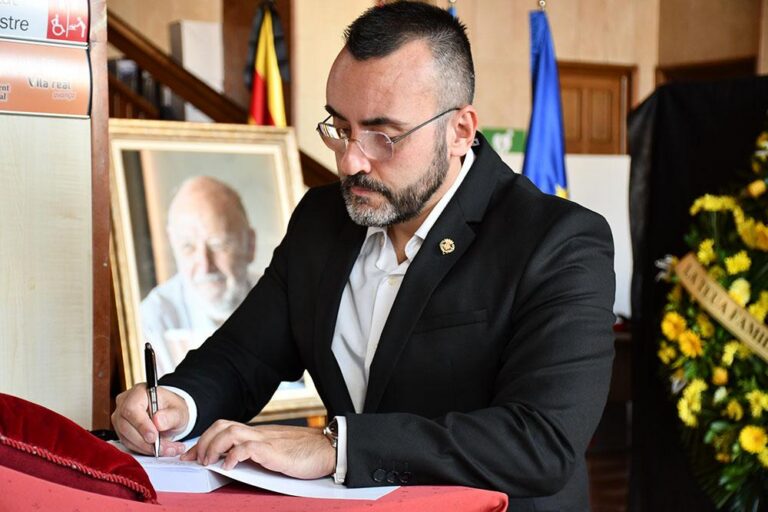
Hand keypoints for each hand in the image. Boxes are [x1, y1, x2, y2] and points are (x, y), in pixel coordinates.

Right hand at [111, 384, 188, 455]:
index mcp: (139, 392)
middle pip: (126, 426)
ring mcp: (120, 418)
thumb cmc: (172, 409)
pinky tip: (159, 450)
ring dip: (147, 448)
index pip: (131, 408)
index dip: (141, 425)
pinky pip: (129, 444)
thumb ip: (171, 416)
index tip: (154, 437)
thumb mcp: (179, 411)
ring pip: (127, 438)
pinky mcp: (121, 431)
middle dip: (146, 441)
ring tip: (167, 449)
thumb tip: (158, 421)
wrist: (170, 415)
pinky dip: (144, 450)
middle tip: (165, 447)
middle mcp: (125, 403)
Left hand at [181, 421, 335, 478]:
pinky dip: (232, 456)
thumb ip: (259, 452)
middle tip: (195, 459)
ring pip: (229, 432)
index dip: (204, 439)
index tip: (192, 455)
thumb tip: (238, 461)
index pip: (225, 427)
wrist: (330, 449)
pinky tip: (229, 466)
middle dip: (203, 441)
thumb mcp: (277, 451)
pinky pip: (247, 448)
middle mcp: (259, 433)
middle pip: (222, 425)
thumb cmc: (307, 453)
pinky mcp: (274, 452)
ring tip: (208, 462)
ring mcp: (266, 440)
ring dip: (213, 447)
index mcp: (259, 433)